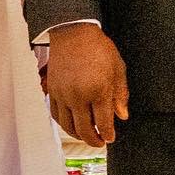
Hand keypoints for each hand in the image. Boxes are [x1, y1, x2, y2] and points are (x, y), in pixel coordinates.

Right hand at [46, 22, 128, 146]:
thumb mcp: (117, 68)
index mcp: (98, 90)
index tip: (110, 137)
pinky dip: (64, 124)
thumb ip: (120, 94)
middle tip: (100, 142)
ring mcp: (63, 94)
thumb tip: (122, 116)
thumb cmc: (97, 47)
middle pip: (85, 130)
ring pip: (68, 126)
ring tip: (86, 135)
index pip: (103, 123)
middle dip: (94, 140)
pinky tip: (71, 124)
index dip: (108, 135)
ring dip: (78, 135)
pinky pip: (56, 115)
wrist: (73, 32)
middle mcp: (79, 95)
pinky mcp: (52, 91)